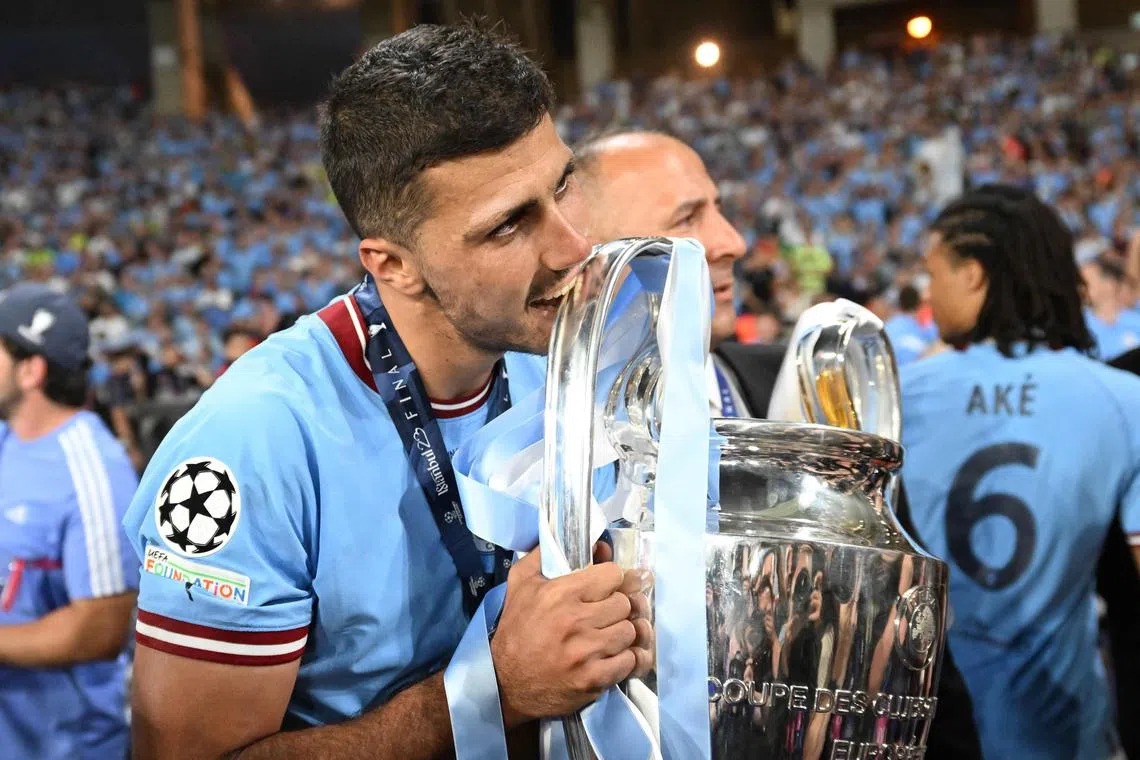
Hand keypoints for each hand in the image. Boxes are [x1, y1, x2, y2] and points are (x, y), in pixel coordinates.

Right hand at [491, 545, 651, 726]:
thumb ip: (547, 555)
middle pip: (625, 603)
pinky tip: (612, 656)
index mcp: (560, 593)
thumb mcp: (521, 583)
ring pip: (630, 631)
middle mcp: (575, 620)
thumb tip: (589, 542)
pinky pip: (630, 661)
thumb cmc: (516, 630)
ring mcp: (586, 652)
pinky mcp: (593, 680)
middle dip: (618, 606)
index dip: (612, 579)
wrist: (505, 683)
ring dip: (622, 633)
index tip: (607, 587)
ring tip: (609, 635)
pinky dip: (626, 659)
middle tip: (607, 613)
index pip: (613, 574)